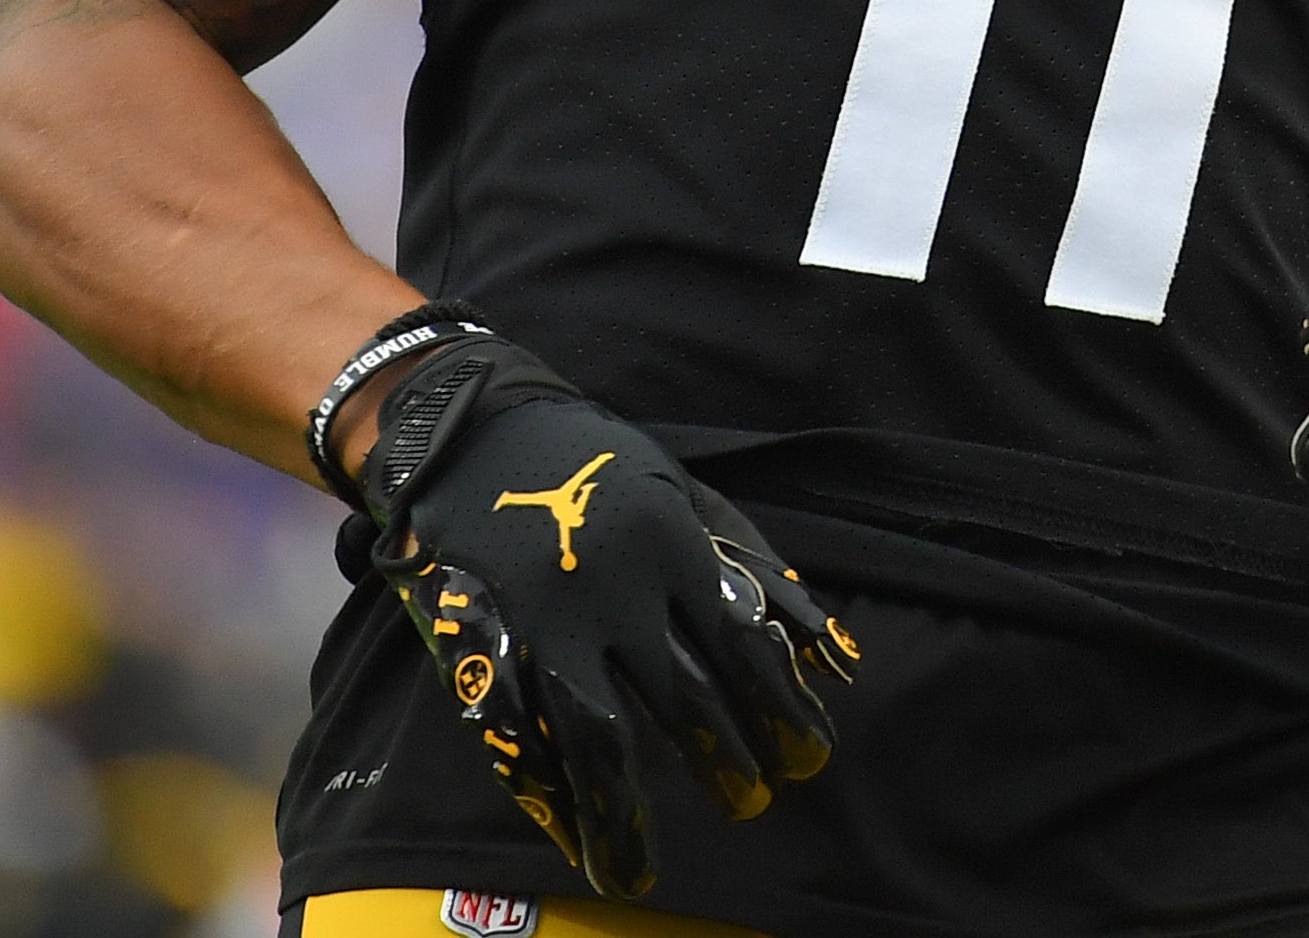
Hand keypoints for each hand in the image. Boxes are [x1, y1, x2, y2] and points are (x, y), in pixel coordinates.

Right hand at [356, 337, 857, 895]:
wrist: (472, 435)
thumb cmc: (600, 470)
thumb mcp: (689, 499)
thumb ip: (761, 575)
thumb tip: (836, 658)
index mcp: (671, 544)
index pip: (742, 647)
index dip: (780, 711)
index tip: (808, 761)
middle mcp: (613, 587)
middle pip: (682, 698)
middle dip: (725, 761)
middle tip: (752, 801)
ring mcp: (544, 621)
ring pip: (597, 737)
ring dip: (626, 815)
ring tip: (642, 873)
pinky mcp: (485, 644)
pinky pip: (521, 739)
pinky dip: (548, 800)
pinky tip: (575, 840)